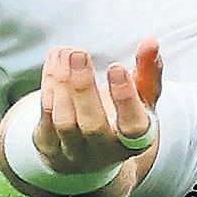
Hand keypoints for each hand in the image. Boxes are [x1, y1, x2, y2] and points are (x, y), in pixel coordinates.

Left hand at [27, 41, 161, 186]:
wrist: (92, 153)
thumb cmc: (122, 118)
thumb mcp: (142, 99)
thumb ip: (149, 72)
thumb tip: (150, 42)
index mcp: (133, 142)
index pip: (132, 126)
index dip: (125, 98)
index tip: (116, 66)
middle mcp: (103, 152)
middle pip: (92, 125)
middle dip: (84, 88)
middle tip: (79, 54)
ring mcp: (73, 153)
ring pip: (65, 122)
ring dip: (62, 84)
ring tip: (65, 53)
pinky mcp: (49, 147)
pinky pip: (45, 119)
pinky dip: (48, 87)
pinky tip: (54, 63)